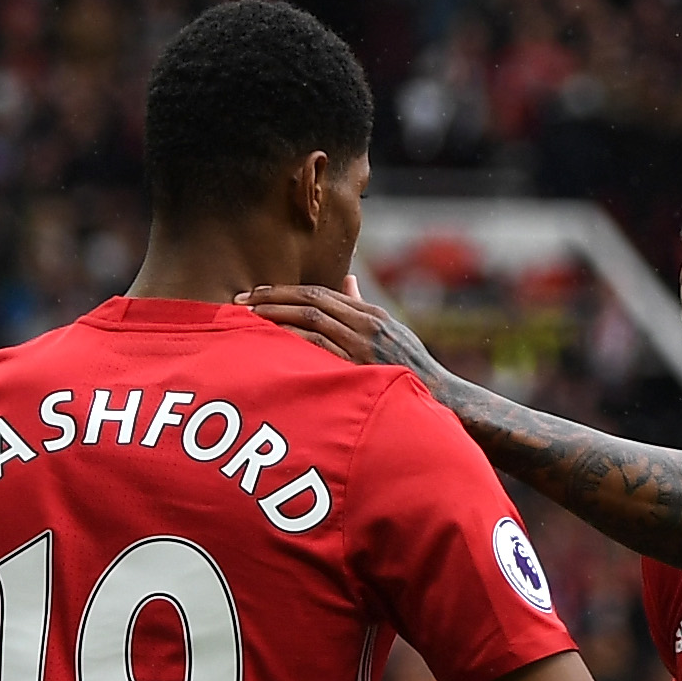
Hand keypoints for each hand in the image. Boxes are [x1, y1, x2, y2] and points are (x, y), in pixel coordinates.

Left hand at [247, 282, 451, 399]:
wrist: (441, 399)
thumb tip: (347, 280)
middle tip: (240, 300)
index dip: (285, 290)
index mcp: (372, 314)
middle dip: (272, 297)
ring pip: (311, 317)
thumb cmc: (412, 370)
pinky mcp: (361, 366)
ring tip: (247, 318)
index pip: (320, 292)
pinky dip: (292, 339)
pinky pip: (318, 346)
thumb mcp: (392, 332)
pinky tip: (270, 340)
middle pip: (310, 299)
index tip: (256, 294)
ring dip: (275, 315)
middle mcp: (367, 323)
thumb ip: (363, 307)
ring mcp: (364, 344)